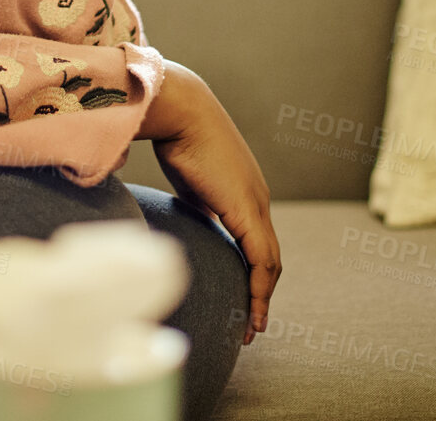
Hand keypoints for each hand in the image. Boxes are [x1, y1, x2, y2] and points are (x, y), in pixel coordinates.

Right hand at [138, 60, 281, 346]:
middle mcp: (256, 198)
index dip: (252, 272)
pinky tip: (253, 310)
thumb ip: (188, 201)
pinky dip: (260, 288)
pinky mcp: (247, 210)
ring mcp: (255, 203)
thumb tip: (165, 216)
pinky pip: (261, 259)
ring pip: (269, 262)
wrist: (179, 108)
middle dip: (260, 291)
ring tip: (253, 326)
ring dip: (262, 297)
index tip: (242, 298)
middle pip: (267, 255)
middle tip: (252, 322)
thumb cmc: (172, 131)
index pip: (255, 240)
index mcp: (241, 191)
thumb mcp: (183, 178)